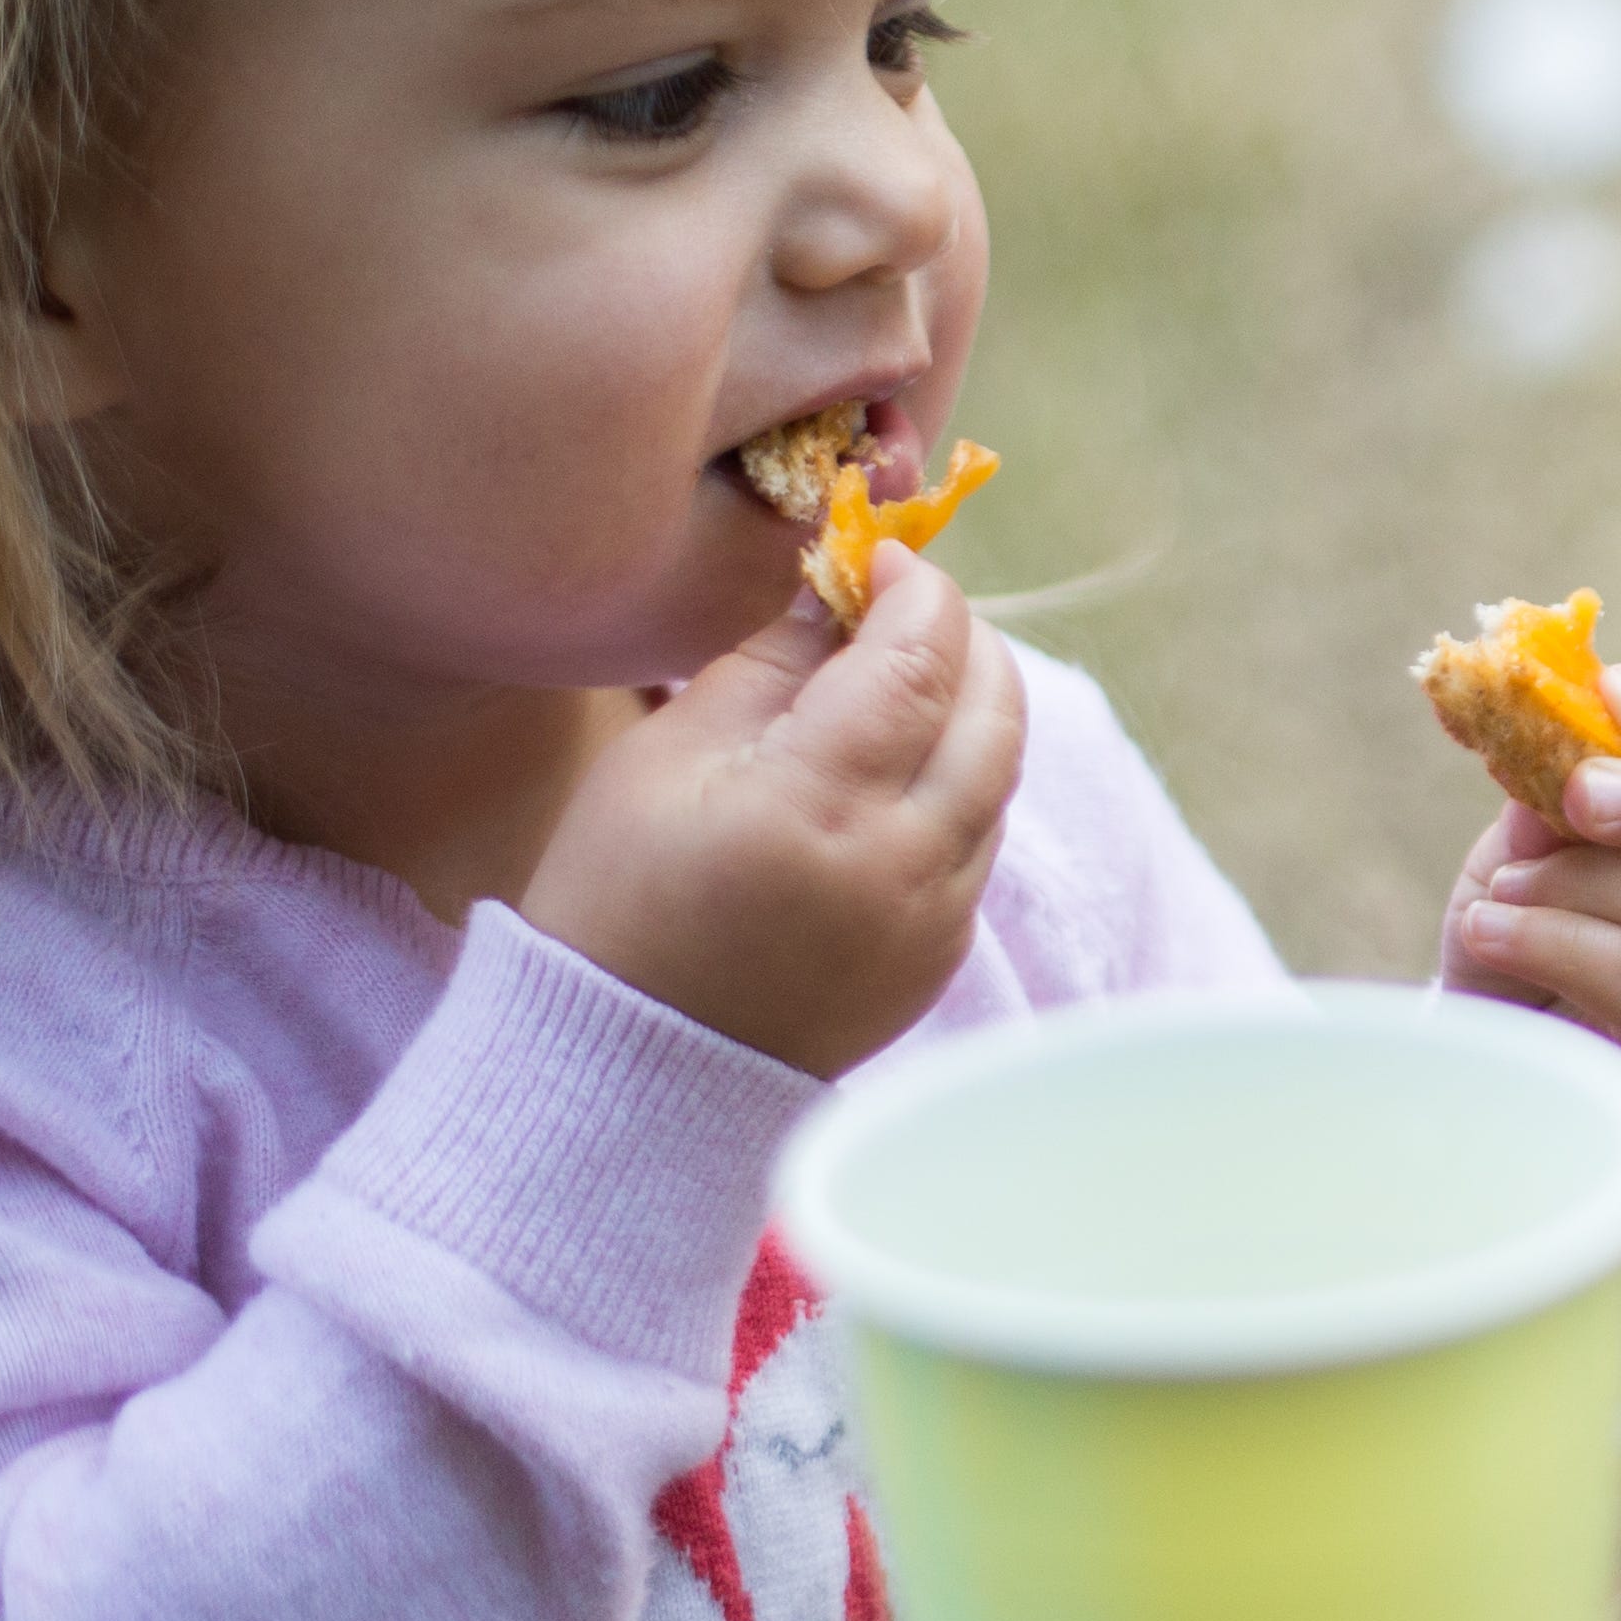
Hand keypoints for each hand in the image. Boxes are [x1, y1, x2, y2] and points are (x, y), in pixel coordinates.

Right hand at [522, 547, 1024, 1076]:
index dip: (916, 590)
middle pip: (993, 711)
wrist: (632, 1064)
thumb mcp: (669, 755)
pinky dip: (957, 781)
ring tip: (901, 678)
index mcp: (820, 805)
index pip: (922, 660)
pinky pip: (979, 840)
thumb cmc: (620, 895)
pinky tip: (894, 769)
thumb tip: (842, 582)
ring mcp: (938, 918)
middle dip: (963, 638)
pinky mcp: (945, 956)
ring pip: (1000, 774)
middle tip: (905, 606)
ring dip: (969, 708)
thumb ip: (773, 660)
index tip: (881, 556)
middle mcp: (905, 864)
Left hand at [1438, 661, 1620, 1155]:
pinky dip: (1564, 946)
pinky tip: (1496, 937)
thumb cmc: (1535, 962)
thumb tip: (1546, 774)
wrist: (1530, 1089)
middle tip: (1577, 794)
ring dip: (1586, 886)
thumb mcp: (1524, 869)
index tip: (1615, 693)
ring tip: (1499, 898)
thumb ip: (1542, 818)